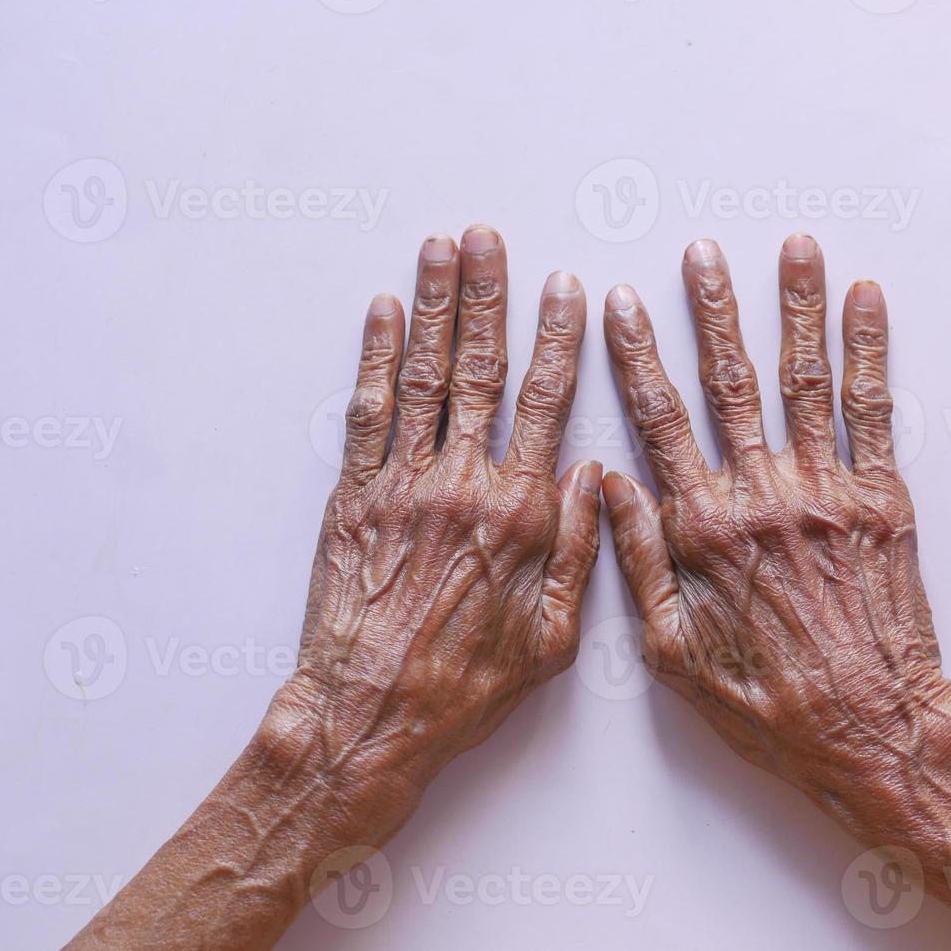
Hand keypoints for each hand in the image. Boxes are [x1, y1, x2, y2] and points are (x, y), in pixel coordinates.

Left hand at [267, 225, 602, 839]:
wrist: (371, 714)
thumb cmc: (468, 684)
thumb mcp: (552, 637)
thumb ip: (579, 551)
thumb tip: (597, 474)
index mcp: (521, 514)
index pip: (545, 404)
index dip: (556, 339)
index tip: (564, 288)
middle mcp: (462, 483)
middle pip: (478, 370)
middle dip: (486, 296)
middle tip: (487, 237)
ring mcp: (402, 484)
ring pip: (421, 376)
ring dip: (432, 306)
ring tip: (438, 248)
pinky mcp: (353, 497)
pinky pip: (366, 413)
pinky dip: (373, 356)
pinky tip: (381, 312)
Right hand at [599, 235, 950, 810]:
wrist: (871, 732)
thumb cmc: (768, 706)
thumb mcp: (674, 654)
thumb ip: (638, 563)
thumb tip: (606, 484)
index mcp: (702, 531)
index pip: (659, 422)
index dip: (637, 357)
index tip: (620, 305)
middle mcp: (762, 496)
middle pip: (730, 383)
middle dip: (712, 310)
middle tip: (702, 251)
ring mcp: (827, 491)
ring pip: (803, 380)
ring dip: (795, 307)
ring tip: (793, 246)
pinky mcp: (881, 501)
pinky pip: (874, 410)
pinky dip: (868, 350)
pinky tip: (864, 301)